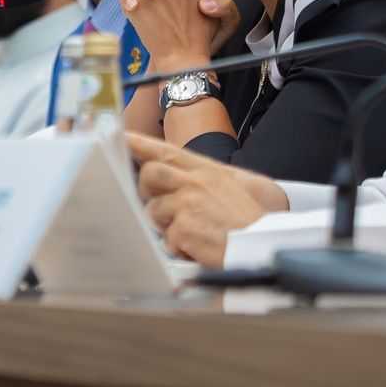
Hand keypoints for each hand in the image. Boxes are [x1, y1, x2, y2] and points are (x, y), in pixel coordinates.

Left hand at [128, 132, 288, 266]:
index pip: (166, 151)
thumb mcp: (228, 188)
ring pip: (154, 210)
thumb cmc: (245, 221)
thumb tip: (166, 180)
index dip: (140, 144)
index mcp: (207, 171)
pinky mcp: (185, 228)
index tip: (122, 137)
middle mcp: (195, 182)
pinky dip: (179, 248)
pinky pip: (167, 239)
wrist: (263, 246)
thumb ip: (197, 180)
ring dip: (166, 226)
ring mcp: (189, 204)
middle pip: (151, 174)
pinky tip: (197, 249)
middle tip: (159, 206)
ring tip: (190, 233)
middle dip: (147, 191)